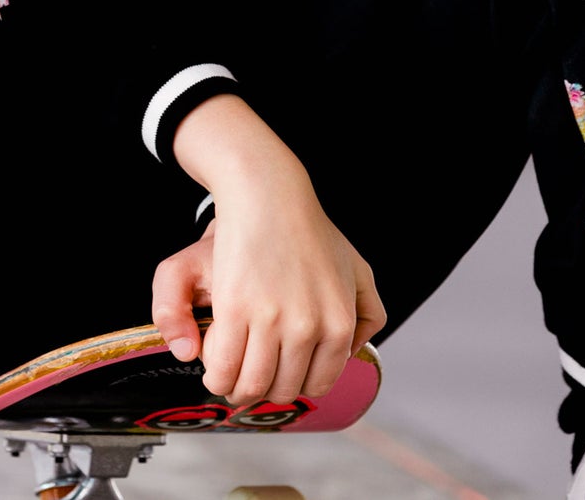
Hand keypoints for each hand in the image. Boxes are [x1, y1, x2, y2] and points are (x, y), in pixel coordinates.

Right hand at [152, 208, 383, 406]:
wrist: (268, 194)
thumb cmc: (308, 229)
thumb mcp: (358, 268)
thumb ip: (370, 313)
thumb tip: (351, 352)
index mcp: (340, 323)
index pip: (318, 385)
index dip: (293, 384)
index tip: (277, 374)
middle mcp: (309, 327)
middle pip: (283, 389)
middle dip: (265, 389)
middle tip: (250, 371)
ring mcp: (271, 320)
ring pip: (252, 385)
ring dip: (237, 388)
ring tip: (228, 373)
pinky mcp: (236, 308)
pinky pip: (224, 366)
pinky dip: (217, 374)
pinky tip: (213, 364)